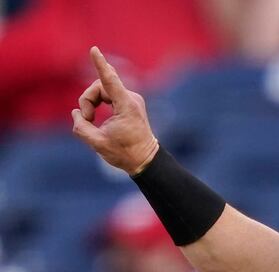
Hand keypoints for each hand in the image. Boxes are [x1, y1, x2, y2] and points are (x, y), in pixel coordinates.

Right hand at [72, 47, 158, 174]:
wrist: (145, 159)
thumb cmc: (124, 153)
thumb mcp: (97, 142)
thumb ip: (81, 126)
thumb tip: (77, 112)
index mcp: (126, 106)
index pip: (110, 81)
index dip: (100, 64)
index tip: (94, 50)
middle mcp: (131, 98)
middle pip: (100, 87)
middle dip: (87, 100)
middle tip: (86, 120)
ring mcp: (131, 99)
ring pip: (102, 90)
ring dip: (91, 103)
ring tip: (90, 121)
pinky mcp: (129, 102)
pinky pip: (108, 94)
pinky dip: (98, 103)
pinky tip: (93, 114)